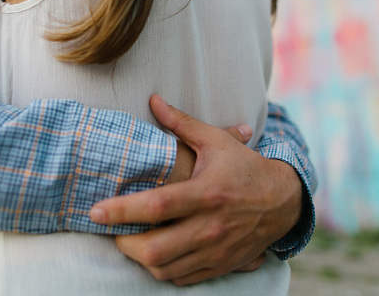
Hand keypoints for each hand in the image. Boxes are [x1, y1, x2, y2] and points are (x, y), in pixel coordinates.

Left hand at [90, 95, 302, 284]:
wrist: (283, 201)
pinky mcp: (221, 265)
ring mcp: (216, 250)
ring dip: (140, 258)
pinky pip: (181, 278)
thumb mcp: (216, 141)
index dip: (122, 210)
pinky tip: (154, 253)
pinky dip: (161, 269)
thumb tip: (153, 101)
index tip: (95, 210)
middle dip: (124, 244)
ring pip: (165, 269)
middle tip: (112, 230)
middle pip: (156, 248)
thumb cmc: (244, 167)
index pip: (157, 206)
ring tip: (130, 240)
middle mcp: (211, 226)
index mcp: (207, 193)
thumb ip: (182, 123)